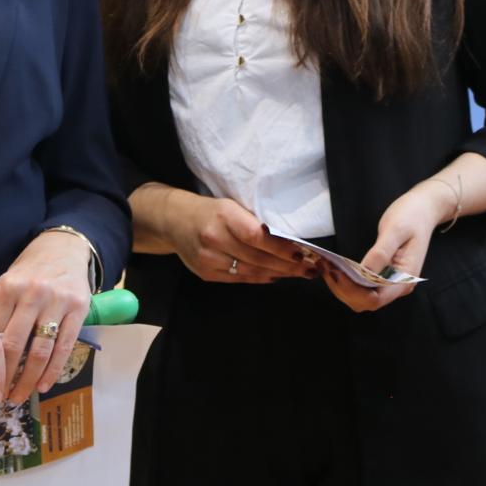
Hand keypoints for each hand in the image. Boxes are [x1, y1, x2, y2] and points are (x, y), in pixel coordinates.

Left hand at [0, 230, 93, 399]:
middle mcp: (32, 293)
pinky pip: (64, 346)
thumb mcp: (7, 286)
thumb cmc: (29, 273)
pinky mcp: (78, 308)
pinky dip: (53, 371)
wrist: (62, 249)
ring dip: (28, 379)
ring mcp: (56, 301)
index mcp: (7, 288)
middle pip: (13, 345)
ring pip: (39, 350)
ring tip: (18, 396)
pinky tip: (43, 385)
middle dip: (3, 376)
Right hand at [163, 191, 312, 284]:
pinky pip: (240, 279)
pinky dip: (260, 278)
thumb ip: (255, 223)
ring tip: (298, 273)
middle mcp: (214, 237)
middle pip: (258, 257)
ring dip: (278, 273)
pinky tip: (275, 276)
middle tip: (310, 268)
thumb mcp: (232, 206)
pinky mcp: (205, 273)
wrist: (174, 221)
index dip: (282, 248)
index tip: (303, 253)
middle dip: (288, 265)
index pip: (258, 236)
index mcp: (224, 215)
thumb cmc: (210, 211)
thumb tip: (289, 241)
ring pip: (251, 271)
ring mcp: (208, 258)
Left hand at [322, 179, 449, 312]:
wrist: (424, 209)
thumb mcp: (395, 230)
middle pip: (366, 302)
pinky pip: (363, 288)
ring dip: (342, 287)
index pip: (375, 298)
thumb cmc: (411, 217)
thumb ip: (380, 253)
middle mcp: (398, 286)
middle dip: (343, 289)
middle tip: (326, 268)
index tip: (336, 272)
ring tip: (326, 267)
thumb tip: (364, 273)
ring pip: (362, 298)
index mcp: (404, 279)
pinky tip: (336, 268)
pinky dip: (347, 282)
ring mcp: (391, 282)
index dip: (352, 290)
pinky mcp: (384, 276)